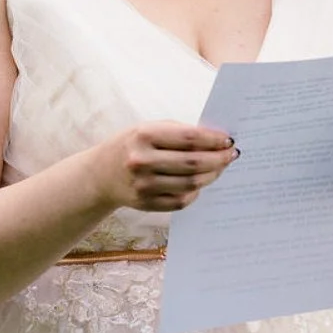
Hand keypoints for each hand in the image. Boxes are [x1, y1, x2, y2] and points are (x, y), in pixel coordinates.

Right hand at [90, 122, 238, 211]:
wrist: (101, 173)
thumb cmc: (133, 145)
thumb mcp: (150, 129)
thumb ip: (180, 133)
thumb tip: (217, 140)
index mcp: (144, 136)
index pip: (189, 138)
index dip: (213, 139)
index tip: (229, 140)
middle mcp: (142, 161)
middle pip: (193, 163)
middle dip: (218, 159)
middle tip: (231, 155)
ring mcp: (143, 185)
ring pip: (190, 184)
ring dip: (211, 176)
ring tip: (220, 167)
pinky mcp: (145, 204)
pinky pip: (180, 201)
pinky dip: (195, 192)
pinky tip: (201, 183)